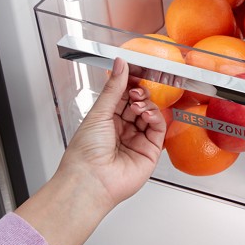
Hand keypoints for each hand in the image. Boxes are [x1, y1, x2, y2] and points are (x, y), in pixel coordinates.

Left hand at [17, 58, 165, 244]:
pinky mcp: (150, 151)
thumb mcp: (98, 113)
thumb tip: (120, 65)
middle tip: (136, 90)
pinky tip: (146, 113)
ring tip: (138, 104)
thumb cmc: (85, 153)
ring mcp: (137, 140)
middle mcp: (122, 130)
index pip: (122, 97)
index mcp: (106, 121)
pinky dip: (156, 117)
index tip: (133, 72)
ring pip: (150, 114)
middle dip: (139, 93)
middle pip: (138, 104)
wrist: (91, 180)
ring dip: (146, 104)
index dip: (129, 84)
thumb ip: (114, 88)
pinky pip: (159, 129)